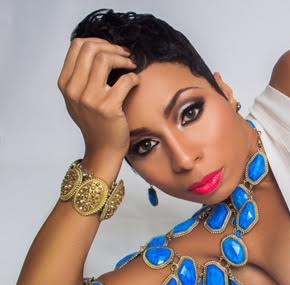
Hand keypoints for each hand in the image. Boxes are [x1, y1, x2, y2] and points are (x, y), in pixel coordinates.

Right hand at [57, 37, 138, 157]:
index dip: (99, 42)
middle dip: (113, 47)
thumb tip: (98, 49)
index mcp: (65, 83)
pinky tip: (136, 82)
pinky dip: (133, 77)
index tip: (113, 49)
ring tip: (132, 65)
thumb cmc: (96, 122)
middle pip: (91, 48)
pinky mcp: (107, 108)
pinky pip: (124, 80)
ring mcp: (89, 99)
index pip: (77, 46)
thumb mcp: (79, 97)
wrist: (103, 149)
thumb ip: (81, 76)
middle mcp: (73, 89)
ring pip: (104, 60)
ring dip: (123, 58)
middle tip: (127, 55)